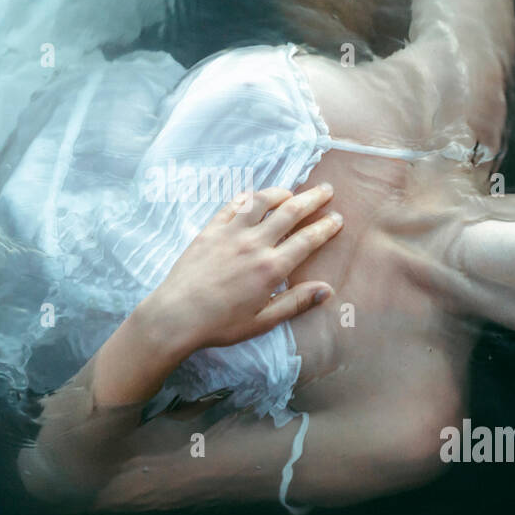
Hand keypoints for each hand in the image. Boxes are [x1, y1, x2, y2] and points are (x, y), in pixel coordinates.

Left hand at [142, 183, 342, 354]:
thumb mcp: (263, 321)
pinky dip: (248, 197)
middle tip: (326, 190)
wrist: (177, 315)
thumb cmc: (221, 324)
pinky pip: (233, 205)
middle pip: (290, 212)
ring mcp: (231, 233)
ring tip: (292, 191)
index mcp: (272, 268)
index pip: (307, 240)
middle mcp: (255, 244)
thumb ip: (296, 302)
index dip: (325, 227)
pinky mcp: (210, 230)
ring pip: (262, 202)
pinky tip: (254, 197)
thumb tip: (327, 289)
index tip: (337, 218)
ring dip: (280, 192)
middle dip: (312, 199)